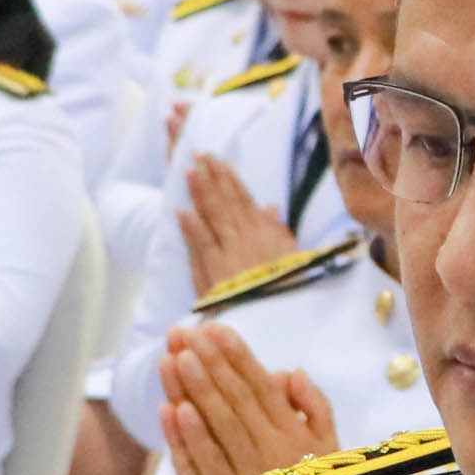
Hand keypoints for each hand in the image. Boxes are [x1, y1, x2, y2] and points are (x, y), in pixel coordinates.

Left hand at [167, 325, 340, 474]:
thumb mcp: (329, 453)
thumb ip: (314, 409)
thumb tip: (287, 371)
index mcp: (297, 436)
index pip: (262, 387)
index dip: (237, 356)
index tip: (215, 327)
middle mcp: (276, 454)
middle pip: (237, 400)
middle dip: (211, 363)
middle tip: (185, 331)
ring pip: (220, 427)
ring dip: (197, 390)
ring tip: (176, 357)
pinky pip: (210, 467)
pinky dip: (193, 439)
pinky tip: (176, 411)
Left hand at [178, 154, 297, 291]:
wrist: (280, 321)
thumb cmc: (287, 292)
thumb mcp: (292, 260)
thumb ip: (278, 232)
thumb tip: (271, 207)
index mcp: (266, 235)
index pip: (243, 199)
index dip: (228, 177)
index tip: (215, 159)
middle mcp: (247, 240)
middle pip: (226, 202)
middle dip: (212, 176)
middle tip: (198, 154)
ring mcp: (230, 257)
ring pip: (214, 219)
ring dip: (201, 194)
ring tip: (189, 172)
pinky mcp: (215, 277)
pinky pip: (203, 248)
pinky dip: (192, 230)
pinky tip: (181, 212)